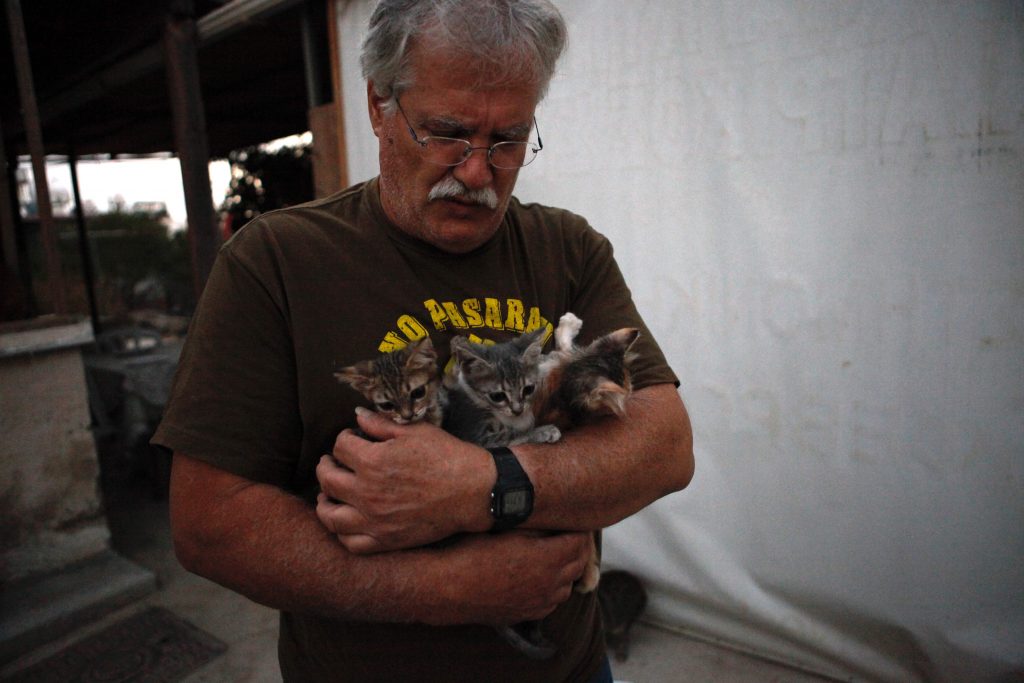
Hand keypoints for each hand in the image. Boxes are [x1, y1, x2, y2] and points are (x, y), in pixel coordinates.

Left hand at [316, 408, 492, 553]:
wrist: (473, 491)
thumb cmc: (446, 457)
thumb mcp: (414, 432)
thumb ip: (381, 424)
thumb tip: (358, 415)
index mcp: (372, 462)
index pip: (340, 447)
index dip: (344, 438)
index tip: (352, 438)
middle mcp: (367, 493)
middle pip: (328, 479)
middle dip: (326, 466)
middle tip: (331, 463)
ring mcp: (374, 520)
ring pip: (330, 516)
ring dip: (324, 503)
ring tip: (328, 495)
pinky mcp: (386, 540)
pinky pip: (351, 543)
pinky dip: (342, 533)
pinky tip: (346, 521)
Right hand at [425, 530, 591, 625]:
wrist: (444, 587)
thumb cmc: (470, 551)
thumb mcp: (506, 528)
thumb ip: (537, 524)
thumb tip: (555, 516)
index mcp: (547, 559)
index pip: (580, 542)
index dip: (578, 528)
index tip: (569, 518)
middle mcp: (548, 585)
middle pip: (578, 564)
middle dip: (575, 546)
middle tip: (564, 531)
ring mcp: (538, 603)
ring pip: (567, 585)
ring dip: (565, 569)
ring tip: (551, 552)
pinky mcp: (525, 615)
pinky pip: (551, 602)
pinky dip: (552, 588)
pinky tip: (537, 576)